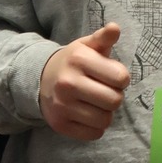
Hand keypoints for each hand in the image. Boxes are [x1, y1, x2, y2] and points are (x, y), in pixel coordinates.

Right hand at [39, 24, 130, 139]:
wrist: (40, 79)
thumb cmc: (72, 63)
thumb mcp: (86, 46)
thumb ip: (103, 38)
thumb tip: (115, 28)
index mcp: (79, 60)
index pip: (121, 78)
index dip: (121, 78)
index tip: (112, 76)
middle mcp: (68, 83)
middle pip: (115, 101)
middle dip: (115, 96)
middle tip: (105, 91)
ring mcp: (62, 106)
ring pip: (105, 120)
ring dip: (106, 113)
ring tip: (97, 103)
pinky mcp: (60, 125)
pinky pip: (94, 134)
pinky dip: (95, 127)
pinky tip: (87, 114)